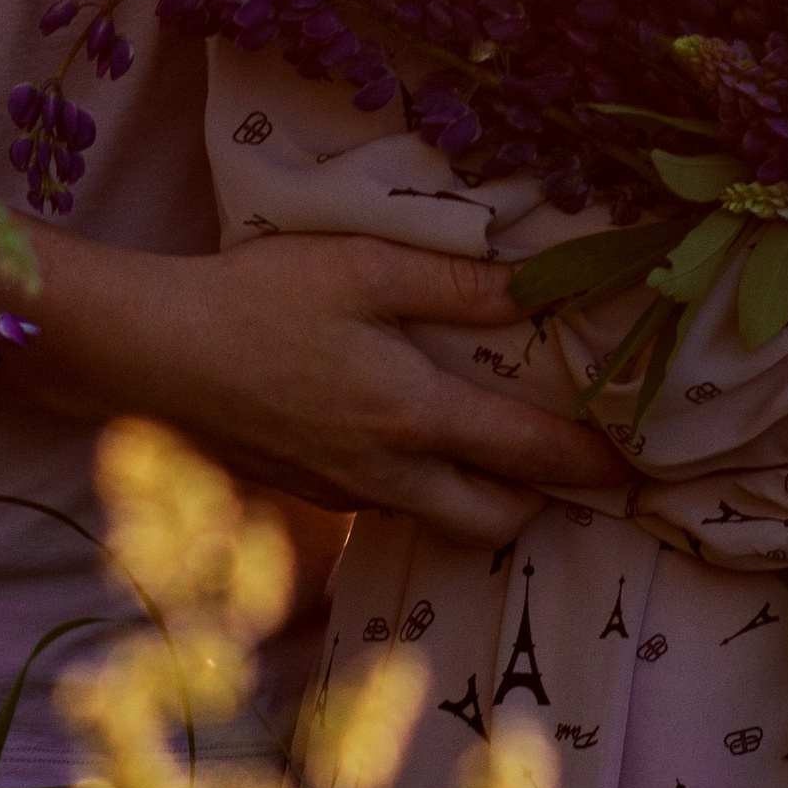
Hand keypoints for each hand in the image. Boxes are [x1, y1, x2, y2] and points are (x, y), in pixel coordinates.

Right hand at [21, 227, 617, 544]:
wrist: (151, 351)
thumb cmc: (258, 297)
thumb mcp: (363, 268)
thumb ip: (454, 284)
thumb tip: (536, 292)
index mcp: (412, 416)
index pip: (529, 453)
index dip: (590, 461)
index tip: (636, 464)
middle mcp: (387, 472)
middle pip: (492, 520)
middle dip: (541, 502)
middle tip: (571, 467)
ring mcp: (341, 491)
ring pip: (436, 518)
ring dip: (479, 500)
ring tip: (496, 455)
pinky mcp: (303, 491)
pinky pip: (383, 504)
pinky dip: (417, 489)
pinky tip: (404, 443)